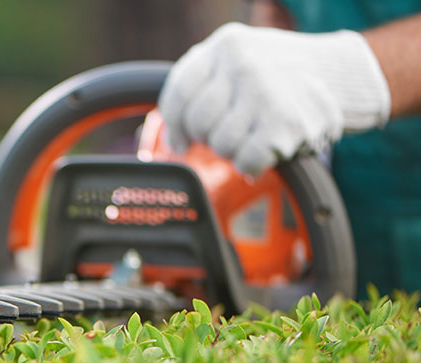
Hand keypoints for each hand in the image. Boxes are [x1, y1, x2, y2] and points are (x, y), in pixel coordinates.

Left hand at [159, 23, 390, 175]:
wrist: (343, 75)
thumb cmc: (280, 75)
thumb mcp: (239, 59)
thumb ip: (203, 85)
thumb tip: (173, 137)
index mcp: (225, 44)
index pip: (179, 92)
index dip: (175, 123)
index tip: (182, 140)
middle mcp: (242, 63)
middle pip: (198, 123)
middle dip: (210, 137)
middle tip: (232, 134)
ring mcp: (264, 92)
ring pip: (220, 144)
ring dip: (234, 150)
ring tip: (254, 135)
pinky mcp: (284, 123)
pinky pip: (245, 161)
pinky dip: (252, 164)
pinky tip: (266, 150)